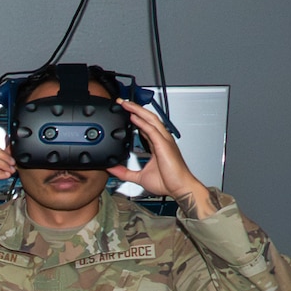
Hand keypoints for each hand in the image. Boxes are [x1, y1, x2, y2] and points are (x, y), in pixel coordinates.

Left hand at [109, 99, 211, 215]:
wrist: (180, 187)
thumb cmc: (167, 181)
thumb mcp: (139, 177)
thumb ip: (124, 172)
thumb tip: (111, 169)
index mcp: (156, 144)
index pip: (144, 126)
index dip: (134, 117)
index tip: (123, 112)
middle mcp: (161, 140)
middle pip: (148, 118)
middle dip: (135, 109)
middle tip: (122, 102)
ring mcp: (164, 141)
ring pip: (150, 120)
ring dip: (138, 111)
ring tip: (126, 104)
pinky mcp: (164, 145)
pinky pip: (152, 130)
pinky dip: (142, 122)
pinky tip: (133, 117)